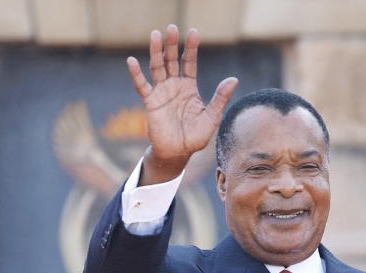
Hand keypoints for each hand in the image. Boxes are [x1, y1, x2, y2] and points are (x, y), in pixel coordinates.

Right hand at [126, 25, 237, 184]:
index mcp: (189, 87)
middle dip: (172, 44)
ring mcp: (161, 92)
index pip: (189, 62)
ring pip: (157, 67)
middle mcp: (174, 86)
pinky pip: (142, 86)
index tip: (194, 32)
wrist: (178, 153)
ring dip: (156, 51)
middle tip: (172, 27)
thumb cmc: (195, 137)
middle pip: (172, 60)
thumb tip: (233, 79)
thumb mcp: (212, 117)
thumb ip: (220, 98)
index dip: (191, 48)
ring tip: (155, 35)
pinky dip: (137, 74)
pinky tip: (132, 61)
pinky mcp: (151, 102)